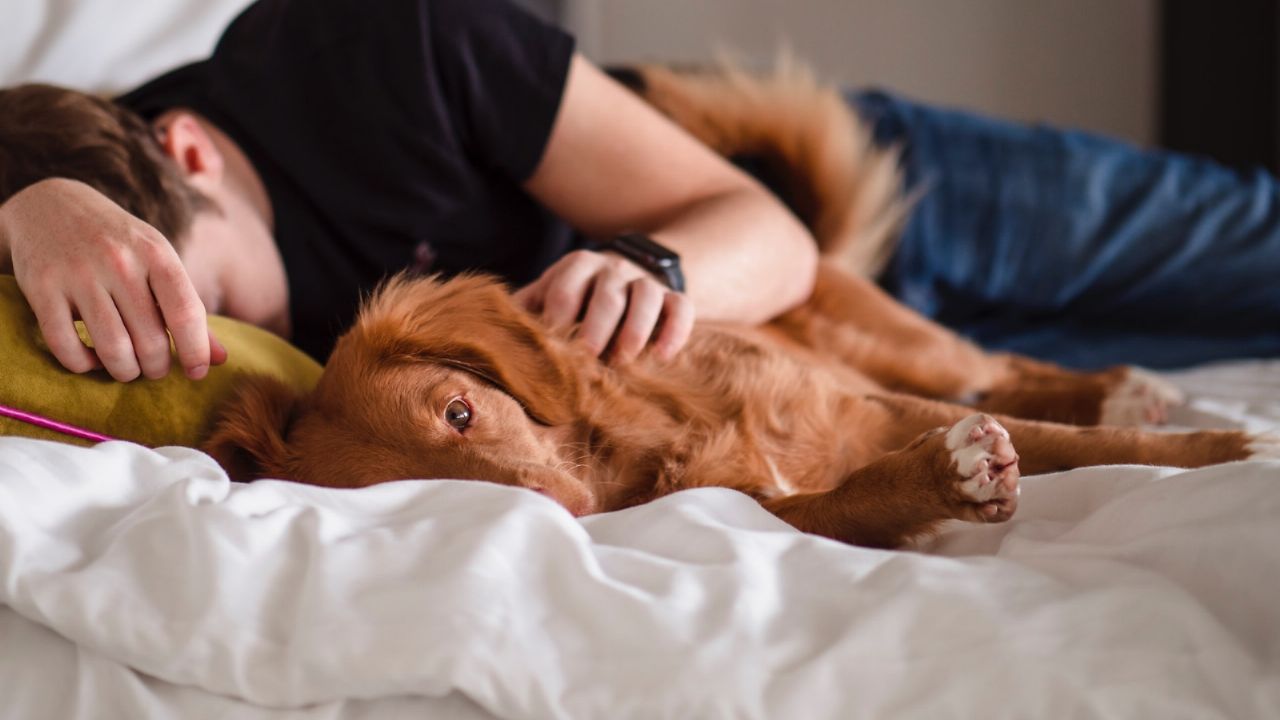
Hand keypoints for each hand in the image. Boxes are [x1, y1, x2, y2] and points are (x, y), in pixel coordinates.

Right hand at [0, 178, 226, 380]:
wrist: (51, 204)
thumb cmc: (119, 243)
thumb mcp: (159, 262)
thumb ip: (188, 310)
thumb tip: (221, 359)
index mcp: (156, 254)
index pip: (186, 313)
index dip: (196, 351)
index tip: (197, 373)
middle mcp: (119, 262)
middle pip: (150, 340)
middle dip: (157, 367)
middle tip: (154, 368)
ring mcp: (78, 274)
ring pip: (112, 349)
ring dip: (124, 371)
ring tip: (128, 368)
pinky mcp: (41, 287)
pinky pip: (66, 346)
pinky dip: (82, 364)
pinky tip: (91, 359)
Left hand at [513, 249, 693, 362]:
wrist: (628, 275)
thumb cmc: (577, 297)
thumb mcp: (549, 294)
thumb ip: (526, 310)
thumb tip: (493, 337)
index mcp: (577, 266)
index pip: (565, 288)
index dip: (558, 317)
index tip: (552, 346)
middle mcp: (613, 269)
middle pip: (608, 294)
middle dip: (597, 326)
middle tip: (587, 356)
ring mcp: (646, 281)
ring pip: (647, 296)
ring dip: (635, 329)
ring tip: (624, 360)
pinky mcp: (674, 297)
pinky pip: (681, 308)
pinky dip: (674, 331)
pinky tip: (661, 357)